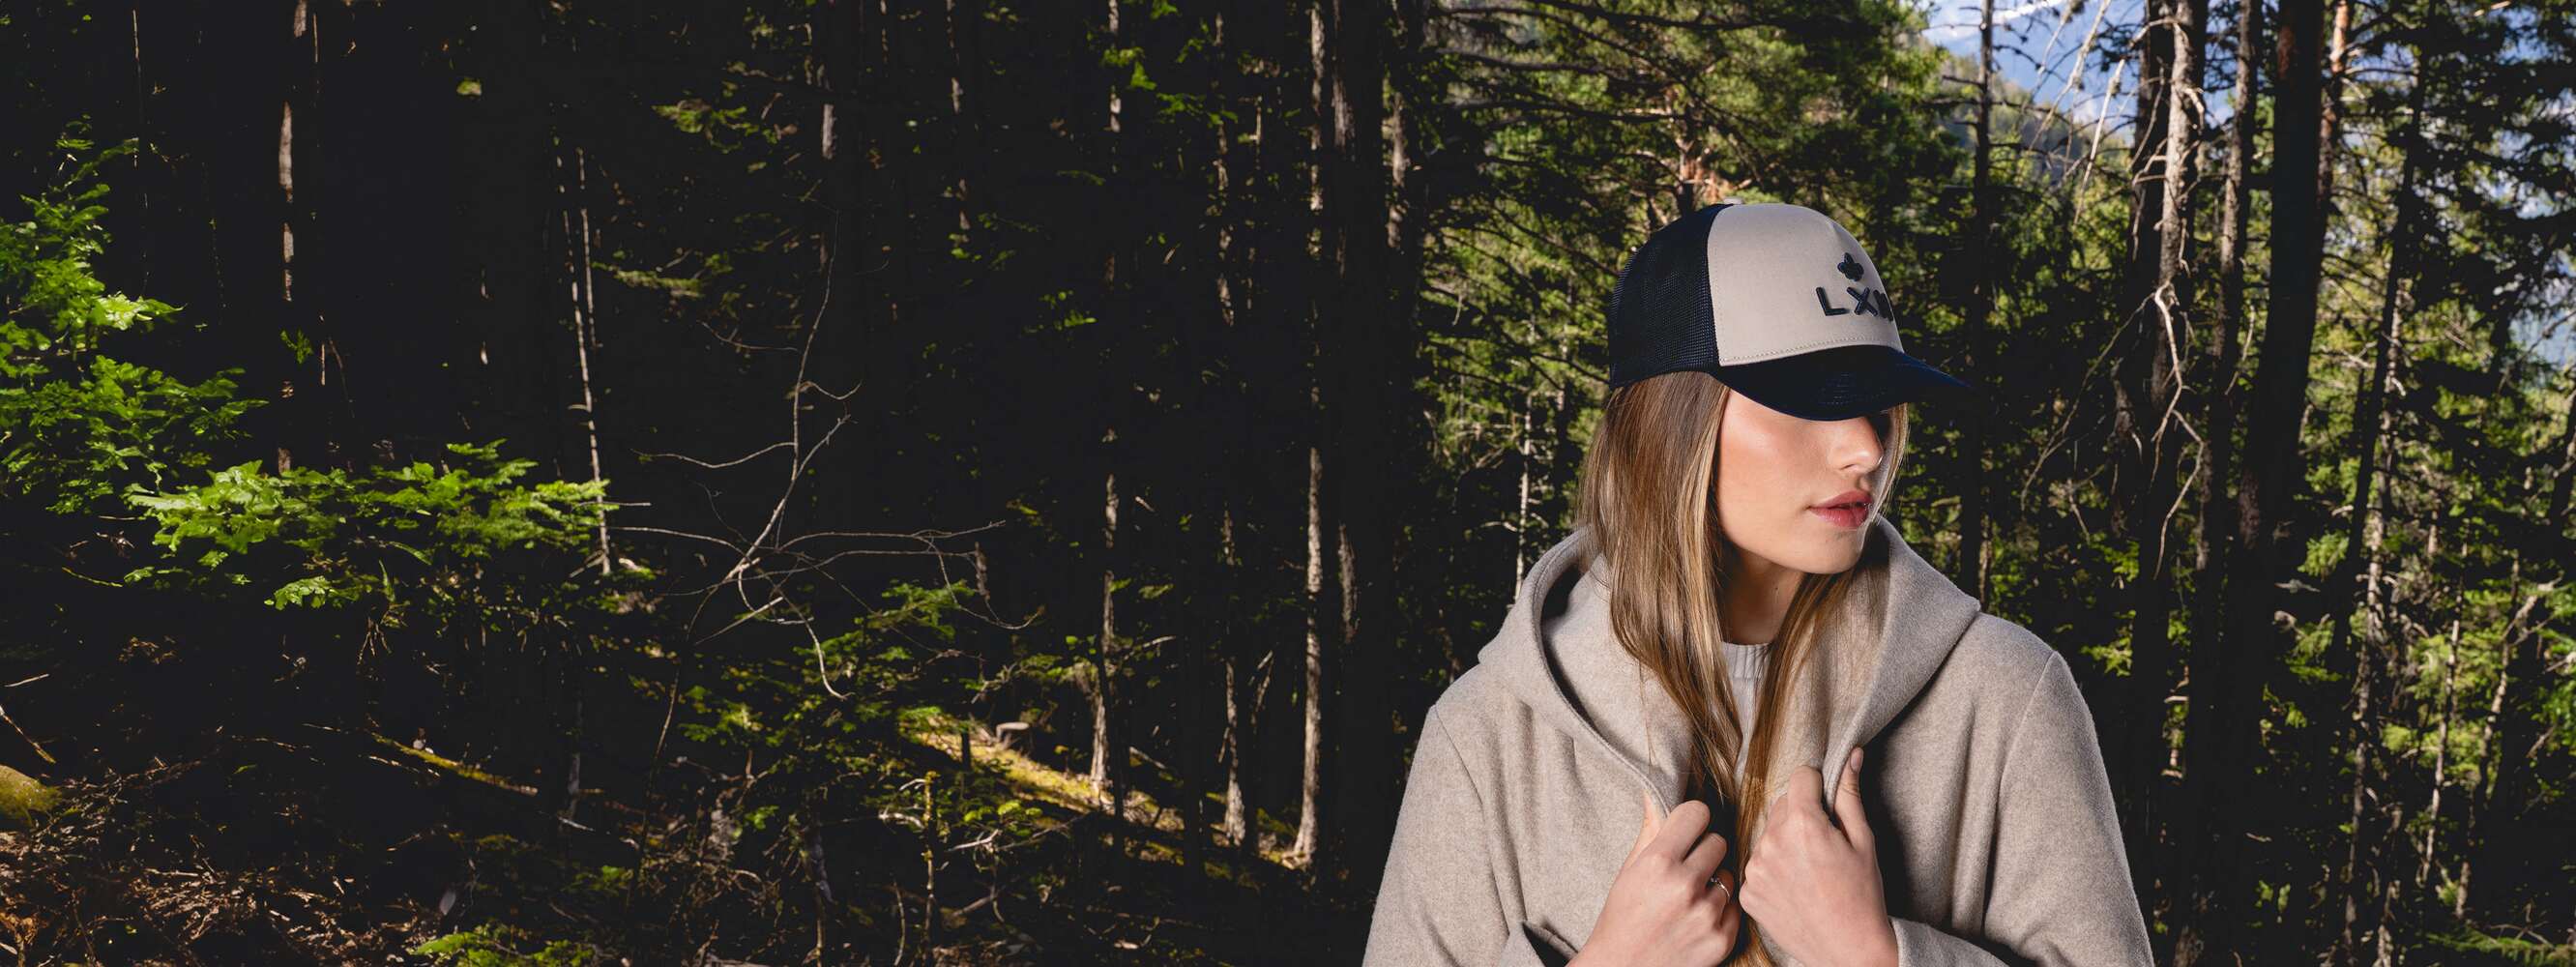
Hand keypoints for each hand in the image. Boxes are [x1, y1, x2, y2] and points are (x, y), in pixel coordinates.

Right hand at [1571, 788, 1742, 966]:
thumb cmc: (1621, 918)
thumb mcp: (1628, 871)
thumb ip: (1650, 831)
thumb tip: (1653, 791)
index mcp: (1657, 863)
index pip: (1698, 814)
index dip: (1691, 821)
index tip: (1686, 829)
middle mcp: (1684, 886)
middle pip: (1718, 841)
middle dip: (1703, 851)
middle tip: (1686, 867)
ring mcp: (1706, 915)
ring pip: (1729, 874)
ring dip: (1713, 882)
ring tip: (1689, 898)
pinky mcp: (1723, 939)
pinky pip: (1735, 906)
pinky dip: (1720, 910)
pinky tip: (1697, 918)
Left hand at [1737, 747, 1898, 966]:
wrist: (1849, 949)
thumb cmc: (1863, 895)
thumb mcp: (1864, 840)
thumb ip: (1849, 794)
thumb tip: (1850, 754)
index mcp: (1802, 824)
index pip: (1800, 777)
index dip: (1818, 788)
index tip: (1828, 805)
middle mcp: (1771, 843)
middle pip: (1782, 805)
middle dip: (1802, 815)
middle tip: (1824, 845)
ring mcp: (1755, 869)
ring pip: (1768, 835)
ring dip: (1785, 842)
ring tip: (1810, 870)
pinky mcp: (1748, 892)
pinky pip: (1758, 865)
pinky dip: (1774, 870)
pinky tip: (1795, 887)